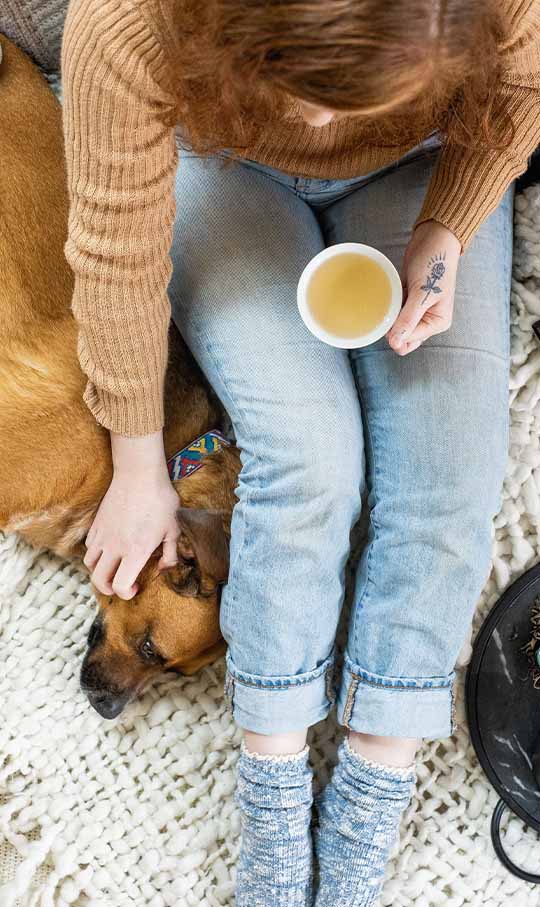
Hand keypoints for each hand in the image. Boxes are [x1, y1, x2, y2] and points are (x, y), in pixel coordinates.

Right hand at [83, 430, 179, 598]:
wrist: (139, 474)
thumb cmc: (160, 500)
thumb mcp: (174, 528)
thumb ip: (170, 554)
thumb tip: (163, 569)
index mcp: (136, 551)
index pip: (120, 585)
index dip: (126, 593)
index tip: (134, 587)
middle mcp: (116, 547)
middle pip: (99, 580)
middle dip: (108, 589)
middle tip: (120, 585)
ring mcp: (103, 535)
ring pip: (89, 564)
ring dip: (99, 571)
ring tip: (112, 568)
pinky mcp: (96, 524)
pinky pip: (89, 546)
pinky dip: (95, 553)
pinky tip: (108, 548)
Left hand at [386, 220, 460, 354]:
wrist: (433, 239)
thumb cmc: (434, 263)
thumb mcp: (422, 294)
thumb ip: (409, 320)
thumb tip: (395, 344)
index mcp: (437, 323)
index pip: (410, 341)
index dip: (395, 333)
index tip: (388, 317)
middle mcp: (428, 320)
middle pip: (403, 338)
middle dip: (391, 329)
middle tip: (387, 309)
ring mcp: (417, 311)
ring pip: (396, 325)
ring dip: (389, 316)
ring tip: (392, 298)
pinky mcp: (407, 300)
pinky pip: (394, 311)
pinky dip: (389, 306)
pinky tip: (390, 294)